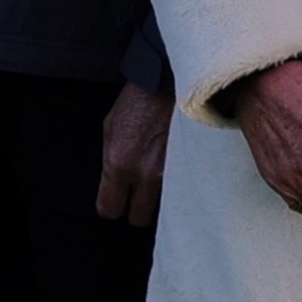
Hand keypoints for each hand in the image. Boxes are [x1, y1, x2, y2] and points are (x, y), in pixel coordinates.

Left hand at [92, 81, 169, 227]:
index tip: (115, 201)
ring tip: (159, 179)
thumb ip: (109, 160)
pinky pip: (182, 192)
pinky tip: (176, 172)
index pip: (110, 208)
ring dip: (160, 199)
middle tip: (137, 193)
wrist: (172, 83)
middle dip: (136, 208)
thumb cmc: (140, 100)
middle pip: (138, 218)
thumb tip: (111, 183)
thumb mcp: (110, 127)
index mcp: (119, 164)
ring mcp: (172, 174)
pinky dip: (178, 187)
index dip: (111, 206)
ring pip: (163, 209)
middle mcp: (146, 174)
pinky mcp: (192, 169)